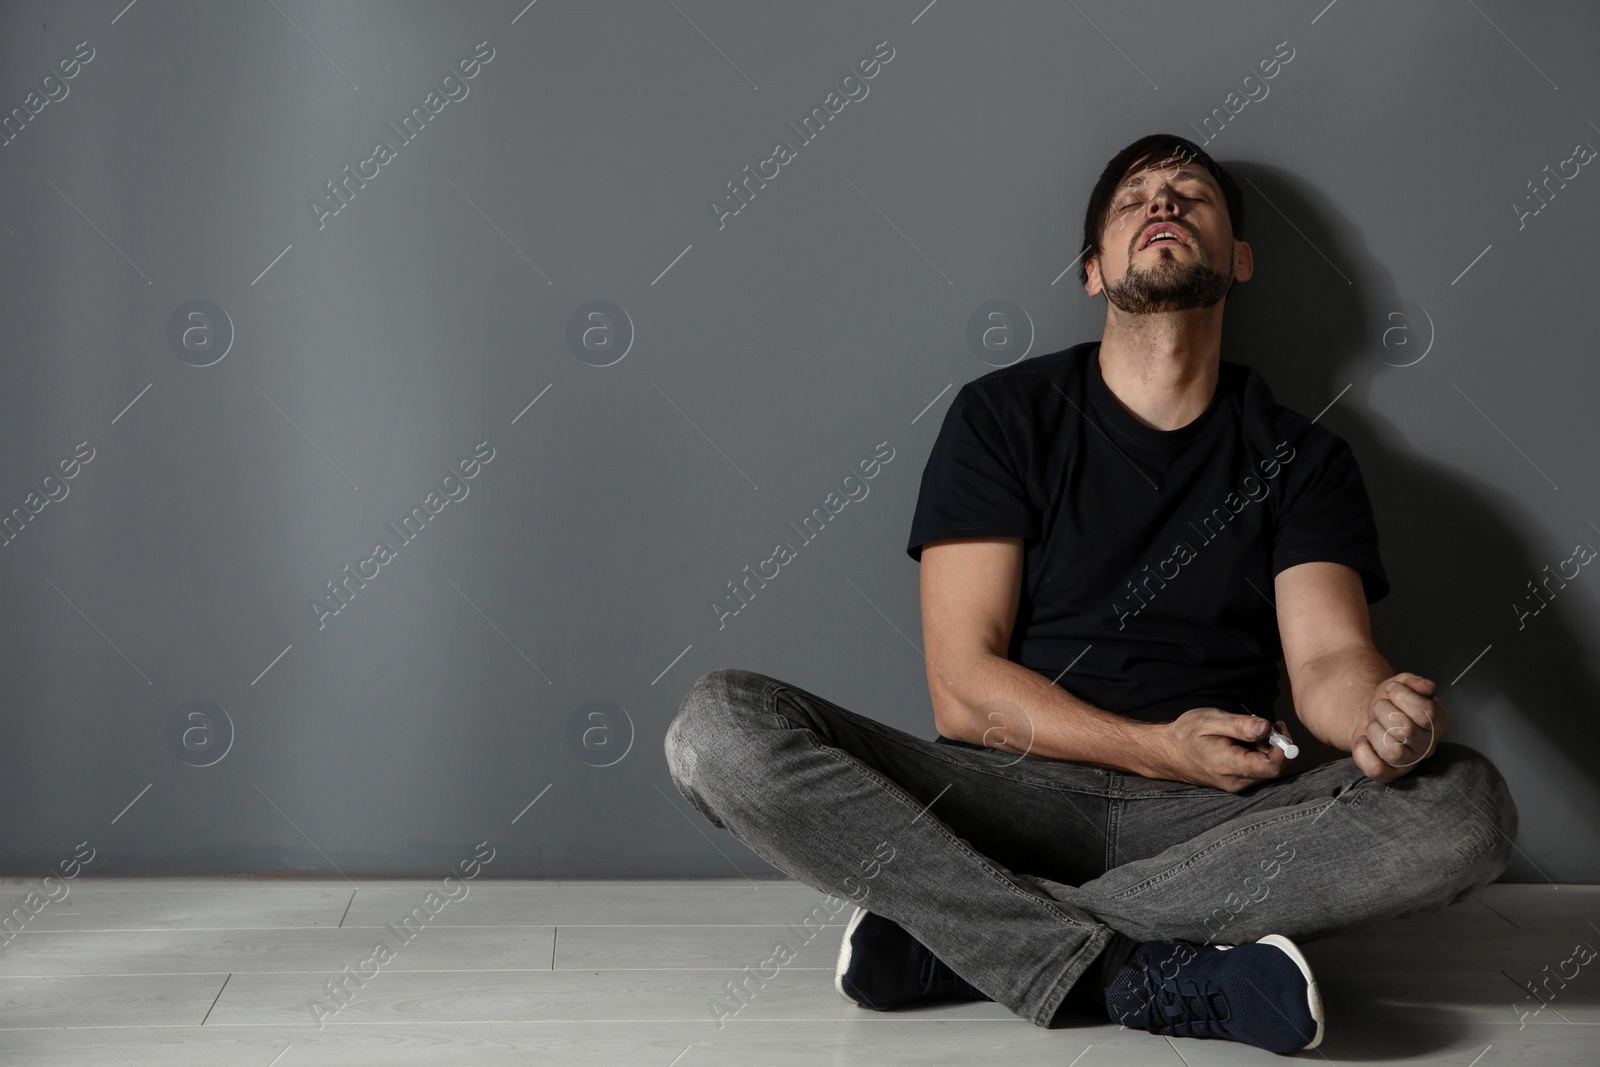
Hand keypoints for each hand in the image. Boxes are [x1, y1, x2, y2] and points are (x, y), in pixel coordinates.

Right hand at [1149, 708, 1293, 792]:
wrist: (1167, 752)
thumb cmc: (1186, 733)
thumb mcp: (1212, 721)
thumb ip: (1241, 726)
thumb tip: (1267, 727)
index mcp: (1231, 766)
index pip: (1272, 767)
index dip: (1283, 747)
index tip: (1276, 726)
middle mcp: (1237, 781)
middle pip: (1274, 769)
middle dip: (1275, 746)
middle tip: (1262, 725)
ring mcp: (1237, 785)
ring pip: (1267, 770)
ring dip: (1266, 750)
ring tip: (1248, 733)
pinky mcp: (1236, 783)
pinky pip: (1257, 771)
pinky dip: (1258, 755)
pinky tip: (1244, 743)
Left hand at [1349, 672, 1448, 782]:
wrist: (1371, 716)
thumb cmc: (1391, 701)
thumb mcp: (1402, 684)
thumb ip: (1415, 683)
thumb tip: (1426, 687)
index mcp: (1439, 722)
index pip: (1427, 713)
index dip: (1402, 696)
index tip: (1392, 690)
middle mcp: (1428, 746)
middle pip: (1406, 730)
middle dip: (1383, 710)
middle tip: (1380, 707)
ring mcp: (1410, 763)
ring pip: (1392, 752)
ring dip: (1374, 730)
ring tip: (1374, 723)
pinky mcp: (1389, 774)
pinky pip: (1376, 769)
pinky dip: (1362, 751)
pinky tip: (1363, 739)